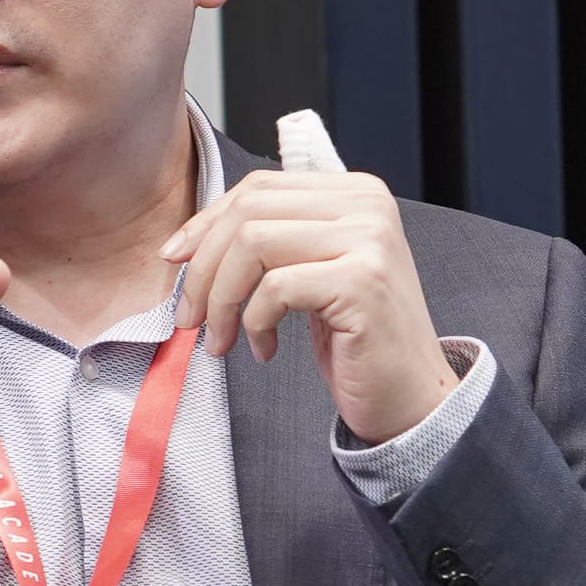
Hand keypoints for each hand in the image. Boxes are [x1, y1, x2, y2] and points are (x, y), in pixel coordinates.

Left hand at [162, 168, 457, 442]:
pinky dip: (254, 322)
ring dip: (221, 299)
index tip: (174, 262)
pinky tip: (264, 350)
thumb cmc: (355, 340)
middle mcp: (367, 205)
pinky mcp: (362, 281)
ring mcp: (369, 240)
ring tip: (221, 340)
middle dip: (203, 266)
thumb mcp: (310, 274)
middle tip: (190, 316)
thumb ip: (272, 240)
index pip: (259, 188)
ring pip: (253, 243)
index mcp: (354, 192)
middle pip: (249, 211)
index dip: (206, 224)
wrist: (411, 397)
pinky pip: (276, 287)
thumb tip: (188, 240)